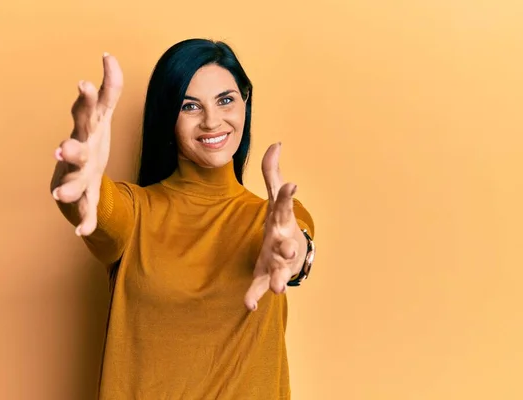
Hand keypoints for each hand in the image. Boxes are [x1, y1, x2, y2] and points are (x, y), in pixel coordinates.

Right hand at [50, 53, 123, 235]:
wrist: (74, 174)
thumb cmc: (90, 139)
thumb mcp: (102, 114)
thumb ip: (111, 87)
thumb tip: (109, 56)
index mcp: (85, 131)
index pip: (85, 113)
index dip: (86, 100)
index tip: (84, 85)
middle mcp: (79, 153)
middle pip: (74, 150)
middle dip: (69, 150)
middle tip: (61, 149)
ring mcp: (79, 175)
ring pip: (74, 183)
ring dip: (67, 189)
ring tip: (58, 196)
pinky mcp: (86, 196)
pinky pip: (87, 209)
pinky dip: (85, 220)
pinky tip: (83, 232)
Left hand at [244, 143, 304, 310]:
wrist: (296, 255)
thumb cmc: (282, 223)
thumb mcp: (276, 198)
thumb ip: (271, 173)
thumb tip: (275, 143)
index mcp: (282, 220)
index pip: (284, 205)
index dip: (286, 195)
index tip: (292, 184)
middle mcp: (282, 241)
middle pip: (286, 243)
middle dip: (288, 246)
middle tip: (290, 246)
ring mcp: (277, 260)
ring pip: (279, 270)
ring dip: (279, 278)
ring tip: (279, 288)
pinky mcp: (267, 275)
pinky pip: (260, 286)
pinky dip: (255, 295)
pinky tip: (249, 305)